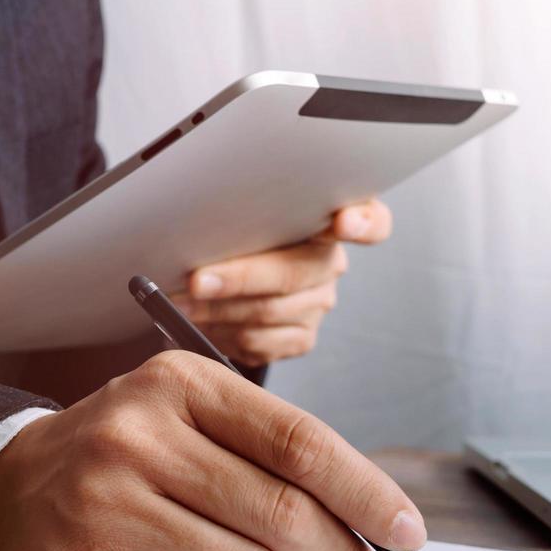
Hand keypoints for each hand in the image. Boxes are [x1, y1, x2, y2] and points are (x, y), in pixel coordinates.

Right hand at [0, 350, 427, 550]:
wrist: (1, 492)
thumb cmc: (124, 457)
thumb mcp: (189, 419)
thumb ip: (272, 454)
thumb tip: (374, 522)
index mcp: (180, 385)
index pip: (300, 443)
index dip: (366, 494)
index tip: (408, 534)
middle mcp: (138, 436)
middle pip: (282, 515)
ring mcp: (106, 504)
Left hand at [177, 199, 393, 364]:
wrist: (225, 272)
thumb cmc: (232, 229)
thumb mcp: (242, 208)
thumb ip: (241, 208)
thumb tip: (199, 217)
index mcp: (329, 217)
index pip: (372, 222)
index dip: (361, 223)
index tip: (342, 223)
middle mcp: (331, 262)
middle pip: (295, 274)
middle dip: (240, 278)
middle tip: (196, 280)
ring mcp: (319, 303)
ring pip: (269, 313)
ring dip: (217, 311)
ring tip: (178, 303)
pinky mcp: (301, 337)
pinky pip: (260, 343)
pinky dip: (222, 334)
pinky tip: (198, 322)